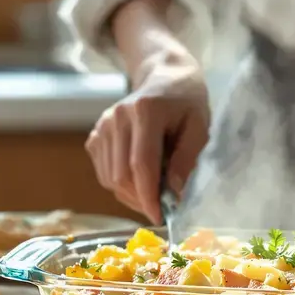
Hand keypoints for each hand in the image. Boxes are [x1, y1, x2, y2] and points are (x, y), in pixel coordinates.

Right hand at [86, 55, 209, 223]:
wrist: (164, 77)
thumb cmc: (187, 103)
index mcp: (145, 111)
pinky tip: (140, 180)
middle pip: (121, 175)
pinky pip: (104, 173)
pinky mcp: (95, 136)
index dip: (148, 196)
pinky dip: (121, 185)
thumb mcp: (199, 127)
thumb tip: (172, 193)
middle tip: (163, 208)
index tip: (160, 217)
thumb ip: (186, 159)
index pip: (141, 163)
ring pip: (109, 178)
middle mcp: (116, 118)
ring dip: (131, 196)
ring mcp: (102, 126)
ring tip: (154, 193)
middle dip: (141, 200)